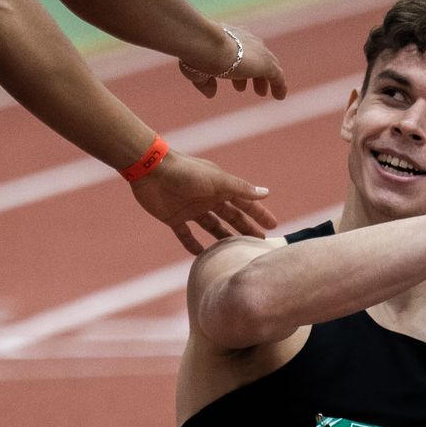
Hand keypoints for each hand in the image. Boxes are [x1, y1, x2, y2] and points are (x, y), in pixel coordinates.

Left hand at [129, 150, 277, 255]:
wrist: (151, 170)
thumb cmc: (187, 173)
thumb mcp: (218, 181)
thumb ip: (241, 189)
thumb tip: (266, 193)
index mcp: (220, 187)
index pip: (245, 203)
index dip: (259, 214)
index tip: (273, 226)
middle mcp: (208, 198)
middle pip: (231, 216)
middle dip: (245, 229)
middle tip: (259, 244)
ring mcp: (191, 208)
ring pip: (212, 226)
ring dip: (222, 237)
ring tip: (234, 253)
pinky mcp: (174, 217)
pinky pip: (186, 234)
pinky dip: (192, 244)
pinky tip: (200, 256)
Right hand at [178, 25, 287, 100]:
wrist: (207, 46)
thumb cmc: (197, 55)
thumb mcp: (198, 71)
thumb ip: (205, 82)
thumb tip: (211, 93)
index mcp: (229, 36)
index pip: (239, 48)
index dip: (236, 65)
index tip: (234, 79)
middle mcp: (246, 40)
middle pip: (254, 56)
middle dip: (249, 71)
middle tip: (243, 86)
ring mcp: (258, 52)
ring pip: (267, 66)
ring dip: (264, 79)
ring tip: (261, 93)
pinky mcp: (266, 64)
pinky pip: (277, 77)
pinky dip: (279, 86)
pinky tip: (279, 96)